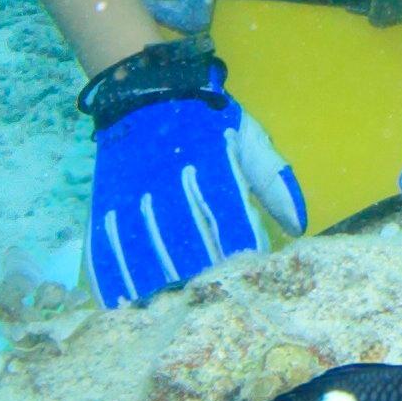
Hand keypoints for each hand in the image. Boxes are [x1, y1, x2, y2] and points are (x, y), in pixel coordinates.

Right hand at [83, 41, 306, 306]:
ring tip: (172, 313)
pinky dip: (110, 277)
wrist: (145, 87)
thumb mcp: (246, 137)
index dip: (241, 256)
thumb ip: (272, 178)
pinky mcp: (104, 201)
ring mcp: (133, 194)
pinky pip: (103, 244)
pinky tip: (120, 304)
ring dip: (159, 288)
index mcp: (211, 167)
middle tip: (213, 305)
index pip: (231, 224)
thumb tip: (298, 225)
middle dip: (201, 280)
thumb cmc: (205, 118)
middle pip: (187, 247)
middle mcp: (170, 184)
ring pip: (145, 252)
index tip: (249, 279)